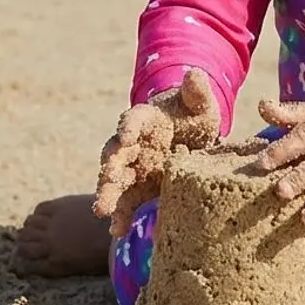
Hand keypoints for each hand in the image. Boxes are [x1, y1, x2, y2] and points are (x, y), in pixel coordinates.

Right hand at [93, 68, 219, 237]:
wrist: (194, 137)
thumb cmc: (194, 115)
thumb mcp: (201, 104)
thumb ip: (197, 91)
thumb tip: (194, 73)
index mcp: (145, 118)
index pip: (132, 119)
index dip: (128, 126)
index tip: (126, 136)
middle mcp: (133, 143)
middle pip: (116, 153)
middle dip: (111, 166)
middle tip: (109, 179)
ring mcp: (134, 167)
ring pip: (115, 180)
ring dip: (108, 194)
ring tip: (104, 212)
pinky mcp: (139, 188)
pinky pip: (126, 202)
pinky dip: (121, 216)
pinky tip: (117, 231)